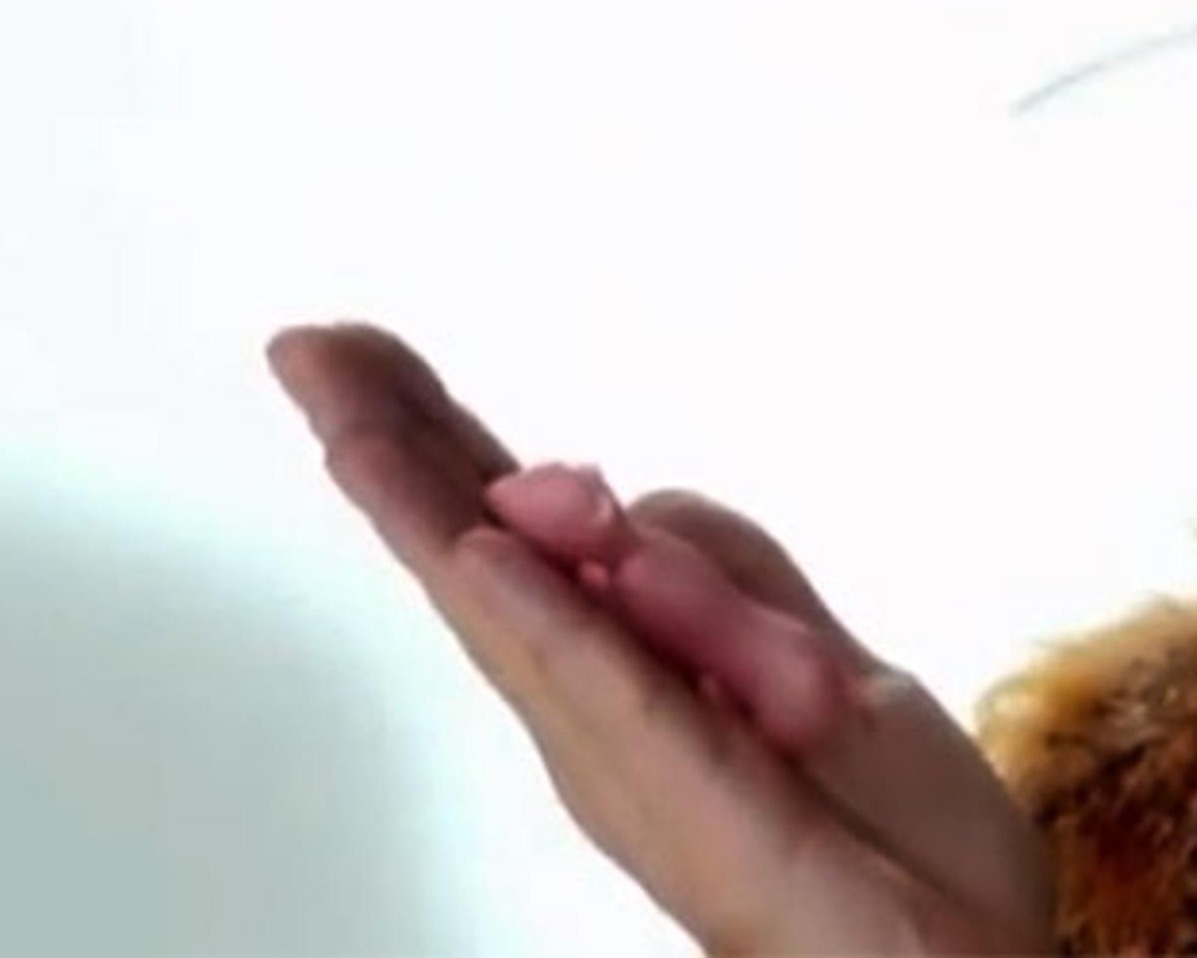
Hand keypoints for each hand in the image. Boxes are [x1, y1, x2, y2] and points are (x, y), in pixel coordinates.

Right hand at [266, 324, 1055, 955]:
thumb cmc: (890, 846)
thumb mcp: (817, 668)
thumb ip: (720, 586)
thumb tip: (615, 508)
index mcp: (630, 678)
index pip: (512, 536)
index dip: (434, 441)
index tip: (345, 350)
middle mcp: (604, 724)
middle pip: (479, 564)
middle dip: (394, 453)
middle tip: (306, 352)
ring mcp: (641, 770)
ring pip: (522, 620)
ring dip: (442, 515)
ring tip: (359, 427)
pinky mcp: (710, 812)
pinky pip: (623, 701)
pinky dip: (555, 623)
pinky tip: (487, 558)